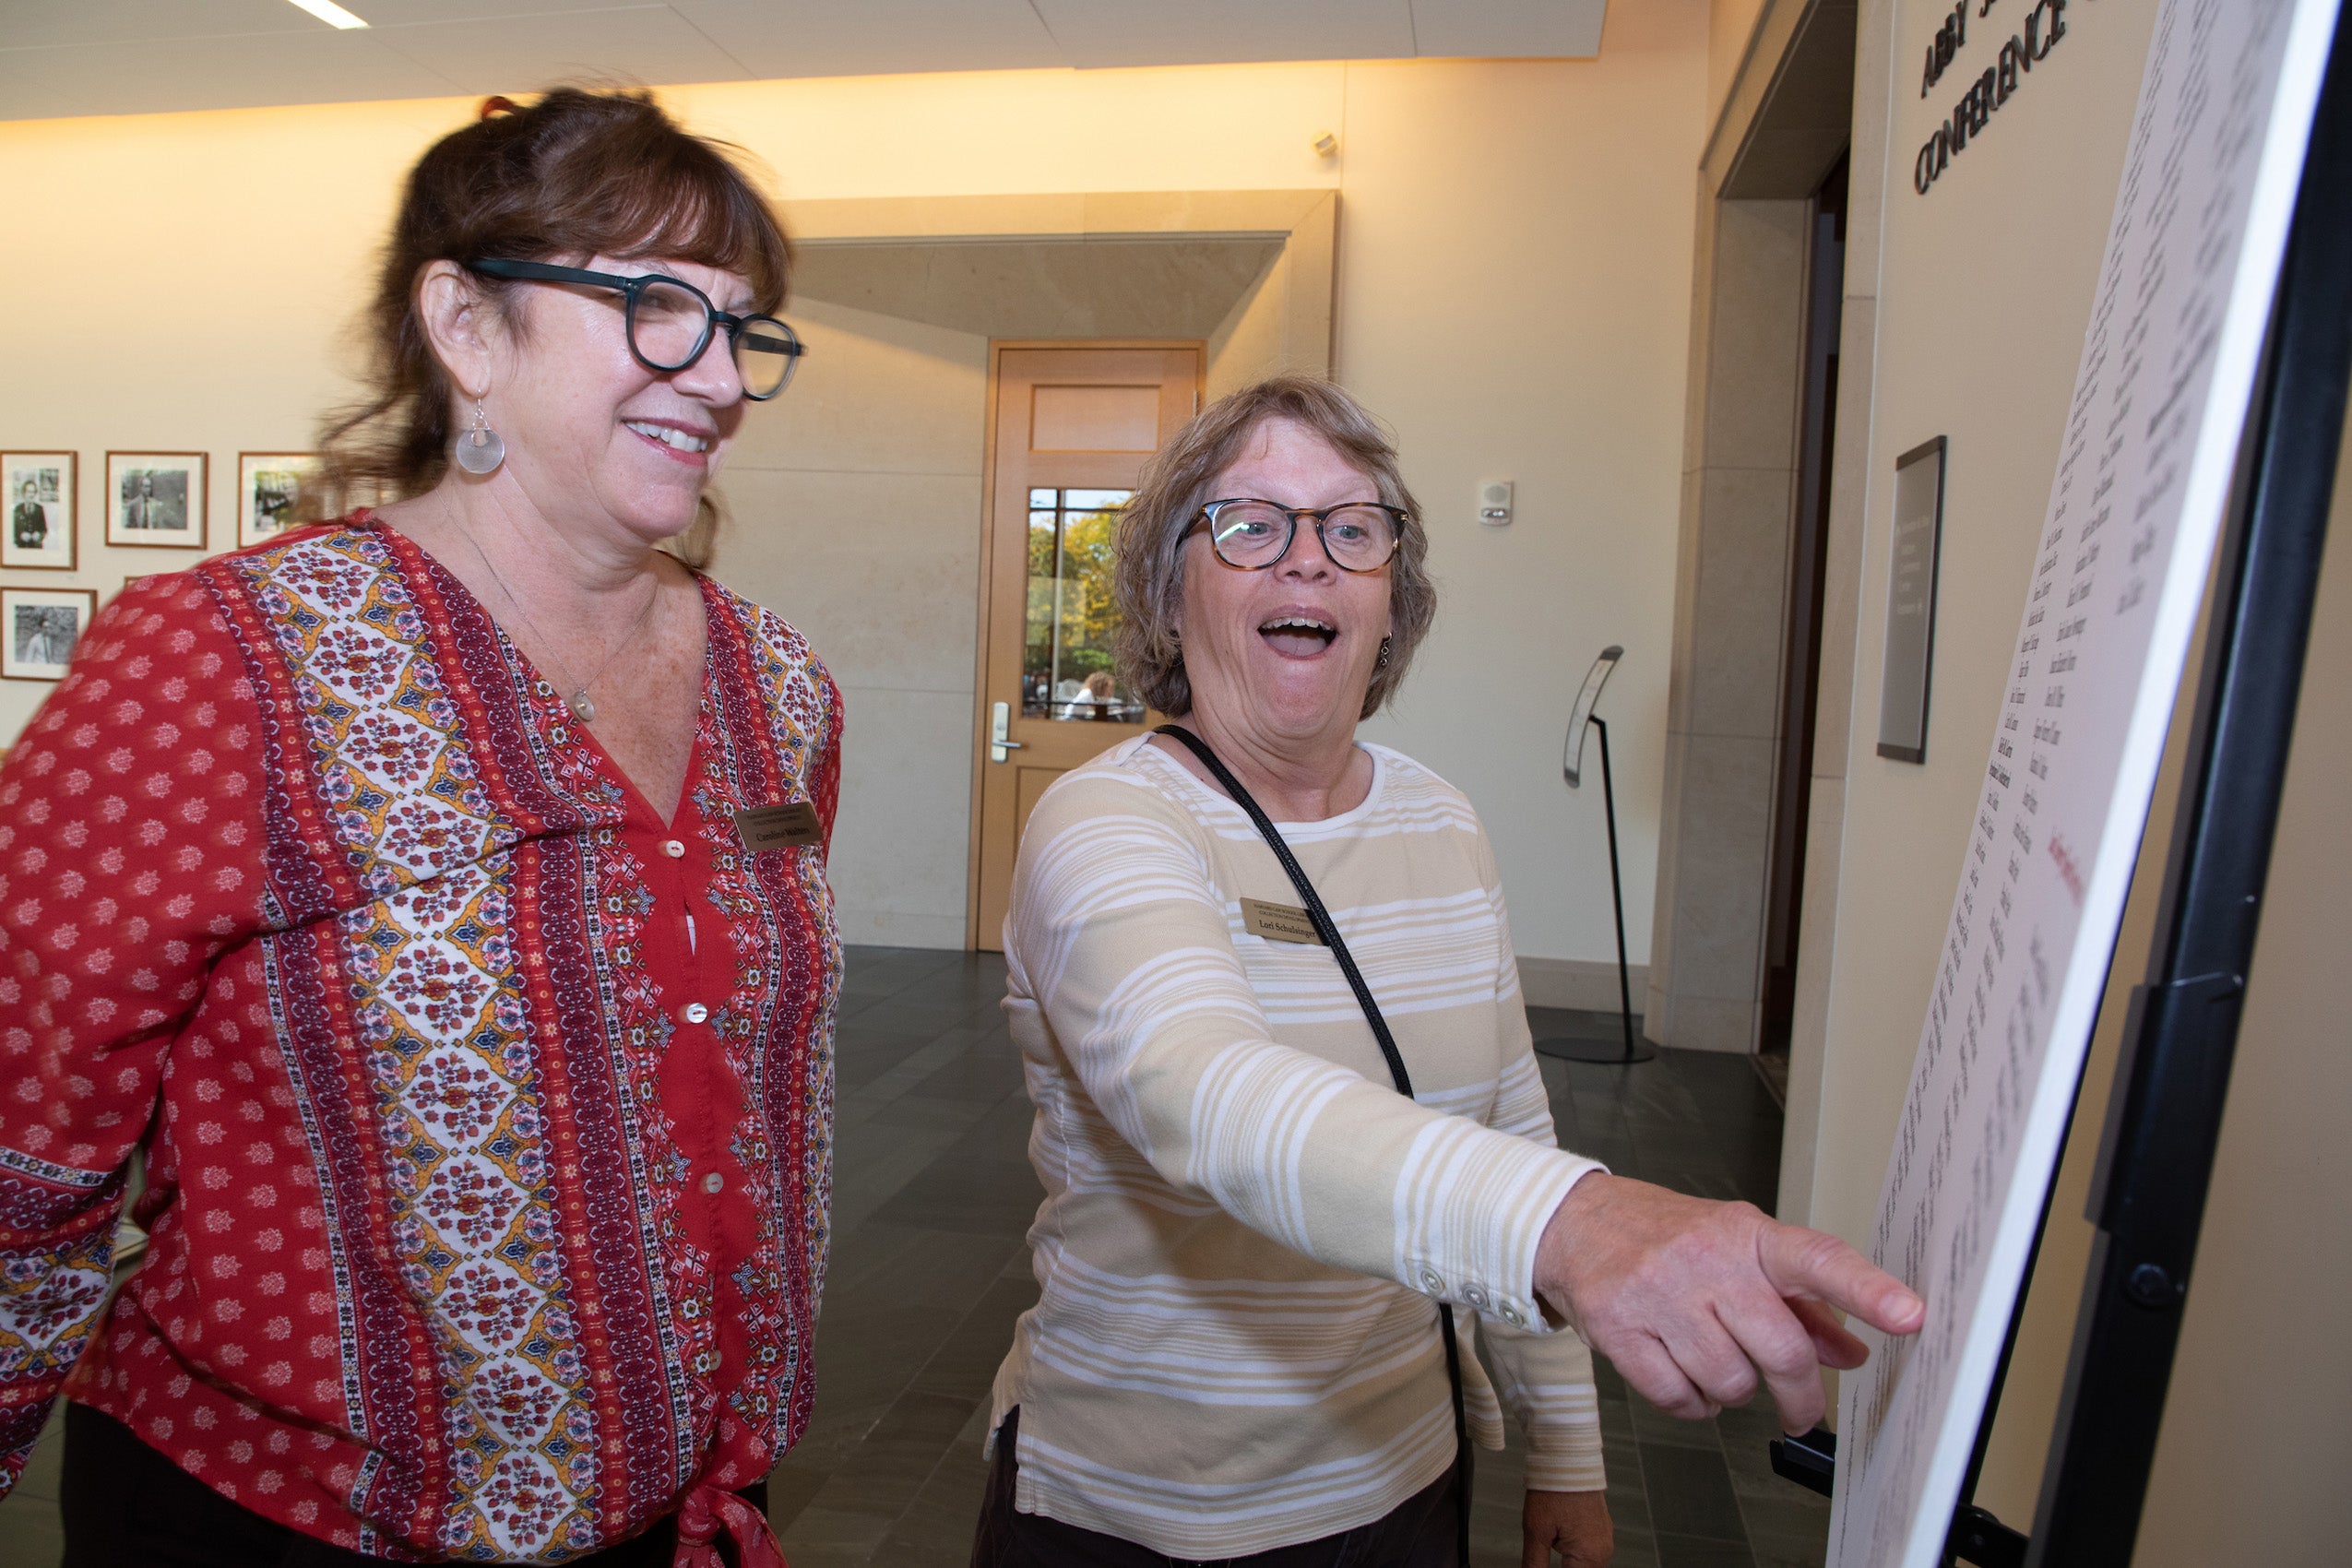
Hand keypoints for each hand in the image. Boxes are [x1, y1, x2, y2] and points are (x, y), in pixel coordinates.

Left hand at [1523, 1488, 1612, 1567]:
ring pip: (1584, 1565)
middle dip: (1561, 1567)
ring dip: (1568, 1563)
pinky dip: (1574, 1553)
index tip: (1538, 1565)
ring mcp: (1604, 1539)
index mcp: (1590, 1555)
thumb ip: (1534, 1563)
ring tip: (1551, 1541)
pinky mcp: (1601, 1529)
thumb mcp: (1536, 1531)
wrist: (1568, 1457)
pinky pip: (1588, 1551)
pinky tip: (1559, 1539)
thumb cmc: (1554, 1488)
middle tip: (1544, 1550)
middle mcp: (1603, 1550)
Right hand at [1533, 1173, 1924, 1431]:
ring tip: (1714, 1363)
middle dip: (1799, 1396)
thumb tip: (1852, 1352)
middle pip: (1781, 1351)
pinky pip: (1678, 1399)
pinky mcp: (1620, 1328)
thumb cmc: (1669, 1237)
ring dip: (1731, 1392)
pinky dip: (1691, 1403)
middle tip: (1800, 1411)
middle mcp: (1708, 1261)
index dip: (1867, 1291)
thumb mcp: (1742, 1251)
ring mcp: (1660, 1295)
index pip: (1818, 1261)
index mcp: (1749, 1237)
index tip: (1910, 1315)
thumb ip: (1803, 1304)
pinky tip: (1682, 1373)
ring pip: (1730, 1384)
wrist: (1576, 1223)